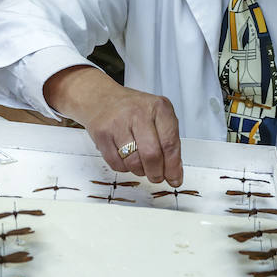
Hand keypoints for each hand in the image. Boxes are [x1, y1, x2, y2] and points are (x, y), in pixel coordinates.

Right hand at [43, 66, 182, 185]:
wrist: (101, 97)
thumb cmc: (132, 109)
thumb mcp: (157, 116)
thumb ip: (168, 141)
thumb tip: (174, 172)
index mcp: (158, 107)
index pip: (170, 144)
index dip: (173, 167)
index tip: (174, 178)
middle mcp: (138, 113)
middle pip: (152, 155)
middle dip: (156, 173)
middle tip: (157, 176)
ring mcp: (118, 123)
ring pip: (133, 162)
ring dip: (140, 171)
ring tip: (140, 164)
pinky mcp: (102, 134)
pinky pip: (116, 164)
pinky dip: (124, 168)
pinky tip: (126, 158)